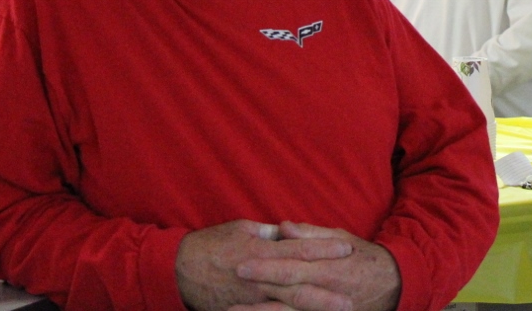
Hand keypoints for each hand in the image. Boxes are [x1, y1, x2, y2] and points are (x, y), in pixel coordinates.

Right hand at [176, 220, 352, 310]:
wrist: (179, 270)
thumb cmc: (211, 244)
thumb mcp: (241, 229)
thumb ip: (268, 233)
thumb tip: (290, 231)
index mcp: (262, 250)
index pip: (301, 248)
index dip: (325, 248)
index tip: (347, 248)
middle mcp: (260, 275)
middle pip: (300, 283)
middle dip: (327, 289)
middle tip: (352, 293)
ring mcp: (252, 297)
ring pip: (289, 305)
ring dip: (314, 309)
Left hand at [233, 222, 400, 310]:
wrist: (394, 285)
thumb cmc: (363, 258)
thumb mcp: (341, 238)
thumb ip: (310, 234)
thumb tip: (283, 227)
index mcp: (327, 267)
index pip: (291, 266)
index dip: (266, 266)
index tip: (241, 263)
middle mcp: (325, 292)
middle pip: (285, 291)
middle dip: (258, 289)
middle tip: (231, 285)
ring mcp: (325, 310)